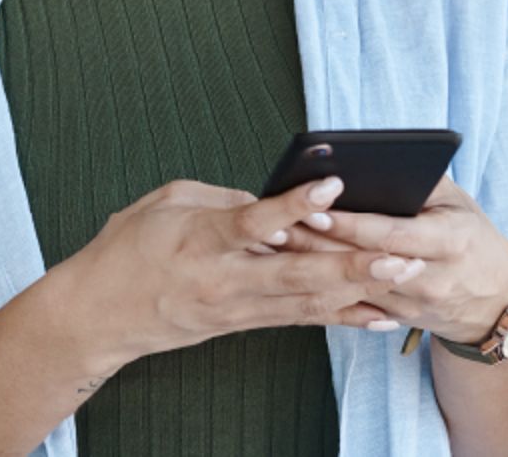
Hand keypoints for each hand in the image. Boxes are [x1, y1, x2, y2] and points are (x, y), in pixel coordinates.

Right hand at [49, 176, 423, 371]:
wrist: (100, 313)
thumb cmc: (129, 247)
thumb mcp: (169, 201)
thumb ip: (225, 197)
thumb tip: (272, 199)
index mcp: (203, 239)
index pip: (257, 221)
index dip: (297, 204)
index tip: (334, 184)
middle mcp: (226, 279)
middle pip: (299, 273)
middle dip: (355, 265)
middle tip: (402, 255)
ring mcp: (238, 308)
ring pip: (309, 301)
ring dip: (361, 291)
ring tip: (407, 278)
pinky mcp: (243, 323)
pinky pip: (301, 318)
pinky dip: (342, 315)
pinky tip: (379, 313)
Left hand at [272, 176, 507, 344]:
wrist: (496, 300)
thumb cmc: (471, 234)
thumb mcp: (457, 201)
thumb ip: (420, 181)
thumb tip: (370, 161)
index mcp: (449, 241)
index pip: (389, 233)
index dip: (349, 224)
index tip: (312, 208)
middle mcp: (431, 278)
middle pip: (362, 262)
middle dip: (314, 244)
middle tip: (273, 225)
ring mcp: (413, 305)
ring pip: (351, 286)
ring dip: (308, 267)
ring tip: (270, 245)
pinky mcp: (398, 319)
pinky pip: (353, 304)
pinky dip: (318, 286)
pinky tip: (287, 271)